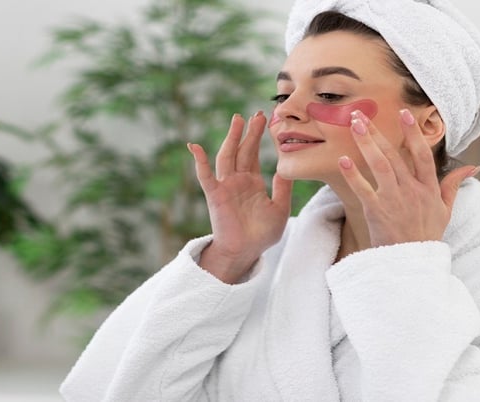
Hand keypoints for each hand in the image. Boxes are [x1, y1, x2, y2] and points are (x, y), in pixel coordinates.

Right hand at [188, 111, 292, 282]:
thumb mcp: (280, 208)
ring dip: (231, 138)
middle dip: (248, 132)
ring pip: (227, 156)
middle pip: (241, 150)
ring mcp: (225, 186)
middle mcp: (237, 180)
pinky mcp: (215, 195)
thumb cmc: (262, 235)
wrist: (245, 252)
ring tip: (238, 119)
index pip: (253, 154)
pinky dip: (200, 161)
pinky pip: (205, 176)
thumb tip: (285, 166)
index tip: (267, 119)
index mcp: (251, 182)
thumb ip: (282, 188)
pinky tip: (194, 147)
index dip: (258, 136)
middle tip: (257, 113)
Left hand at [337, 109, 479, 247]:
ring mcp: (394, 200)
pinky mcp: (376, 211)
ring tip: (353, 125)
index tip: (404, 114)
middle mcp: (412, 190)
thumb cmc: (427, 235)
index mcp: (428, 188)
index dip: (414, 134)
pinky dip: (353, 174)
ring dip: (366, 143)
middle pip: (394, 155)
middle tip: (360, 113)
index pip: (422, 155)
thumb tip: (474, 167)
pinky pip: (363, 189)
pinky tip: (343, 160)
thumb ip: (454, 185)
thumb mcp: (445, 210)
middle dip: (377, 132)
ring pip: (380, 165)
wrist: (411, 262)